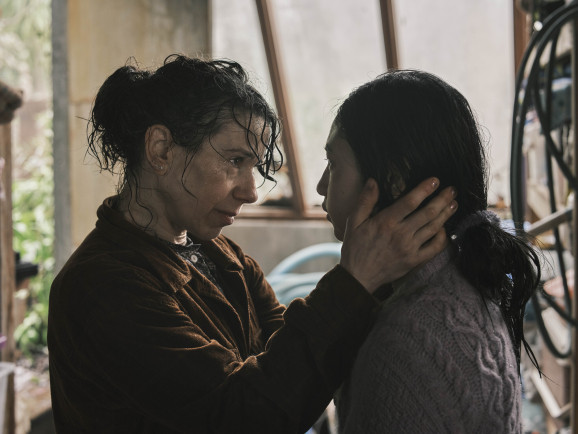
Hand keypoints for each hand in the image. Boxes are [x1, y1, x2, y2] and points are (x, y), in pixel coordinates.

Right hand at [340, 177, 456, 292]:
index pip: (410, 202)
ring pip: (433, 228)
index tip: (435, 180)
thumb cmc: (355, 248)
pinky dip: (442, 238)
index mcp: (386, 222)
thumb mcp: (353, 222)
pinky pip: (434, 248)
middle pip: (428, 213)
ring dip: (446, 214)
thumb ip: (364, 201)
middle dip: (442, 199)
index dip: (425, 189)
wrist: (358, 277)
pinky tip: (444, 229)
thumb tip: (373, 181)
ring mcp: (410, 249)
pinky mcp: (414, 261)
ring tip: (454, 204)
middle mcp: (401, 234)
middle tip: (452, 190)